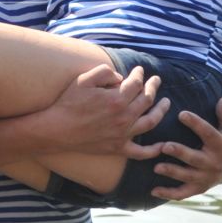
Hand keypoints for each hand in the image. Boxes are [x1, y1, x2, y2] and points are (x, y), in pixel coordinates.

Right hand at [53, 63, 168, 154]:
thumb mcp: (83, 80)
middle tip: (156, 81)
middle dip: (153, 87)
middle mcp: (123, 117)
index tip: (139, 70)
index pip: (136, 83)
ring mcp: (122, 134)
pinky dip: (153, 150)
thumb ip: (105, 73)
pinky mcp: (117, 148)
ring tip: (166, 103)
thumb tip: (120, 77)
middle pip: (146, 100)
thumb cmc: (67, 103)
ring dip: (161, 111)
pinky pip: (140, 152)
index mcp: (116, 99)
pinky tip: (161, 146)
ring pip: (150, 122)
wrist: (56, 130)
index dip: (139, 74)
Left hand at [148, 99, 221, 201]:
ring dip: (172, 172)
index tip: (181, 114)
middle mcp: (213, 163)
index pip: (208, 133)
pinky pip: (183, 193)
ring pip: (187, 177)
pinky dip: (169, 194)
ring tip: (156, 167)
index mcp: (220, 146)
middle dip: (180, 153)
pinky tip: (154, 191)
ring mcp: (206, 177)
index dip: (196, 124)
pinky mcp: (199, 188)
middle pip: (195, 159)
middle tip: (164, 146)